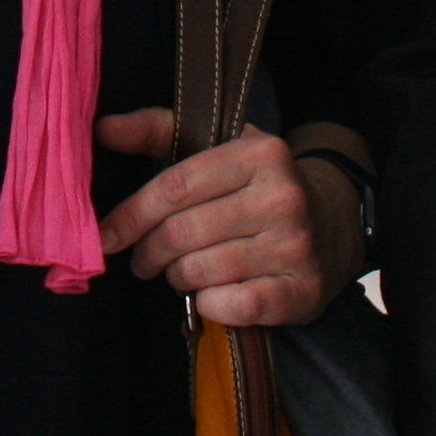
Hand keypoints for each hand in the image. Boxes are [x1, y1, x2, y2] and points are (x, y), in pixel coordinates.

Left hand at [93, 108, 343, 324]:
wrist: (334, 224)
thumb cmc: (256, 185)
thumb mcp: (216, 145)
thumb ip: (157, 132)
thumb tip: (102, 128)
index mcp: (259, 154)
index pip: (176, 187)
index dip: (131, 215)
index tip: (106, 235)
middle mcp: (282, 197)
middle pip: (184, 233)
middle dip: (150, 252)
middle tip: (143, 259)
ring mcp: (296, 246)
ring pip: (202, 271)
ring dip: (177, 278)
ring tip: (178, 272)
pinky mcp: (302, 291)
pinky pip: (233, 306)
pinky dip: (209, 305)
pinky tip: (208, 295)